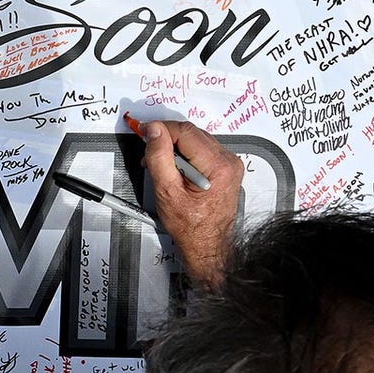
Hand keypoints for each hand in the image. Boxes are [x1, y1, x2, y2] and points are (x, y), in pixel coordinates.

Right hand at [143, 120, 243, 286]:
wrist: (207, 244)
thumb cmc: (191, 227)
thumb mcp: (167, 191)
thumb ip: (159, 157)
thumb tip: (154, 132)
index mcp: (217, 166)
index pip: (185, 131)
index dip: (160, 129)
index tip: (144, 131)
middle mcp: (228, 161)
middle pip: (191, 133)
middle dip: (166, 139)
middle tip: (148, 153)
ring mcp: (229, 164)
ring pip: (195, 139)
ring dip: (174, 147)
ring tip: (161, 166)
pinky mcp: (225, 167)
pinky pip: (201, 149)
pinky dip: (184, 155)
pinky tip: (175, 169)